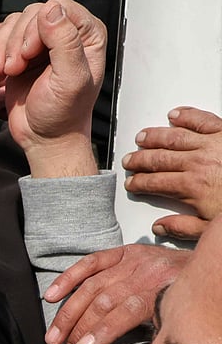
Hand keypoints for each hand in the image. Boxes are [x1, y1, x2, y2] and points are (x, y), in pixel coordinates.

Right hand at [0, 0, 104, 175]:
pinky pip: (2, 38)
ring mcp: (42, 43)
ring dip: (1, 49)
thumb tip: (51, 11)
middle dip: (16, 41)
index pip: (58, 8)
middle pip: (32, 14)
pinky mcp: (21, 54)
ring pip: (14, 24)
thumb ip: (65, 42)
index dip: (37, 27)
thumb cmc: (63, 115)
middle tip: (14, 68)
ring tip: (4, 72)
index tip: (28, 54)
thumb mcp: (70, 80)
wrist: (44, 137)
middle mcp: (66, 34)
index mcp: (87, 36)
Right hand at [43, 243, 186, 343]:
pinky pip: (90, 263)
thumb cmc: (194, 302)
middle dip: (79, 329)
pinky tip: (51, 296)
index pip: (125, 312)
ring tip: (53, 337)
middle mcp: (145, 272)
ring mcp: (132, 261)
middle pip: (102, 302)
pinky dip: (68, 278)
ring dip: (68, 314)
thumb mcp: (182, 320)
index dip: (101, 332)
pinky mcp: (123, 253)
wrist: (212, 265)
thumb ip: (159, 333)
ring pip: (91, 287)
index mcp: (163, 290)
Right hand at [122, 107, 221, 239]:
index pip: (155, 183)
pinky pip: (202, 119)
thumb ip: (183, 228)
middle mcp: (198, 163)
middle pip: (159, 158)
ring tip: (142, 137)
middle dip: (140, 160)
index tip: (132, 183)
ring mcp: (212, 144)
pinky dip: (186, 115)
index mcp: (192, 187)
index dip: (139, 183)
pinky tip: (175, 115)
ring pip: (174, 137)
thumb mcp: (211, 227)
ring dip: (155, 137)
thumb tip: (161, 227)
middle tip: (130, 160)